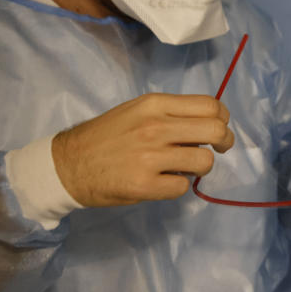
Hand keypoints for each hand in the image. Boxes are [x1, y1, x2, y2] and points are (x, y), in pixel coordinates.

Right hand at [52, 94, 233, 206]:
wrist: (66, 165)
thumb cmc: (106, 136)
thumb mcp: (138, 111)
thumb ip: (172, 113)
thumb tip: (211, 122)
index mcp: (155, 105)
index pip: (210, 106)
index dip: (222, 118)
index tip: (218, 128)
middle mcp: (155, 127)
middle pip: (216, 131)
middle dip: (224, 142)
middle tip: (217, 149)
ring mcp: (149, 157)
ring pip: (205, 161)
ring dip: (201, 167)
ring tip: (185, 167)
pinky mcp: (143, 185)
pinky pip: (183, 186)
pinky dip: (179, 185)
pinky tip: (165, 181)